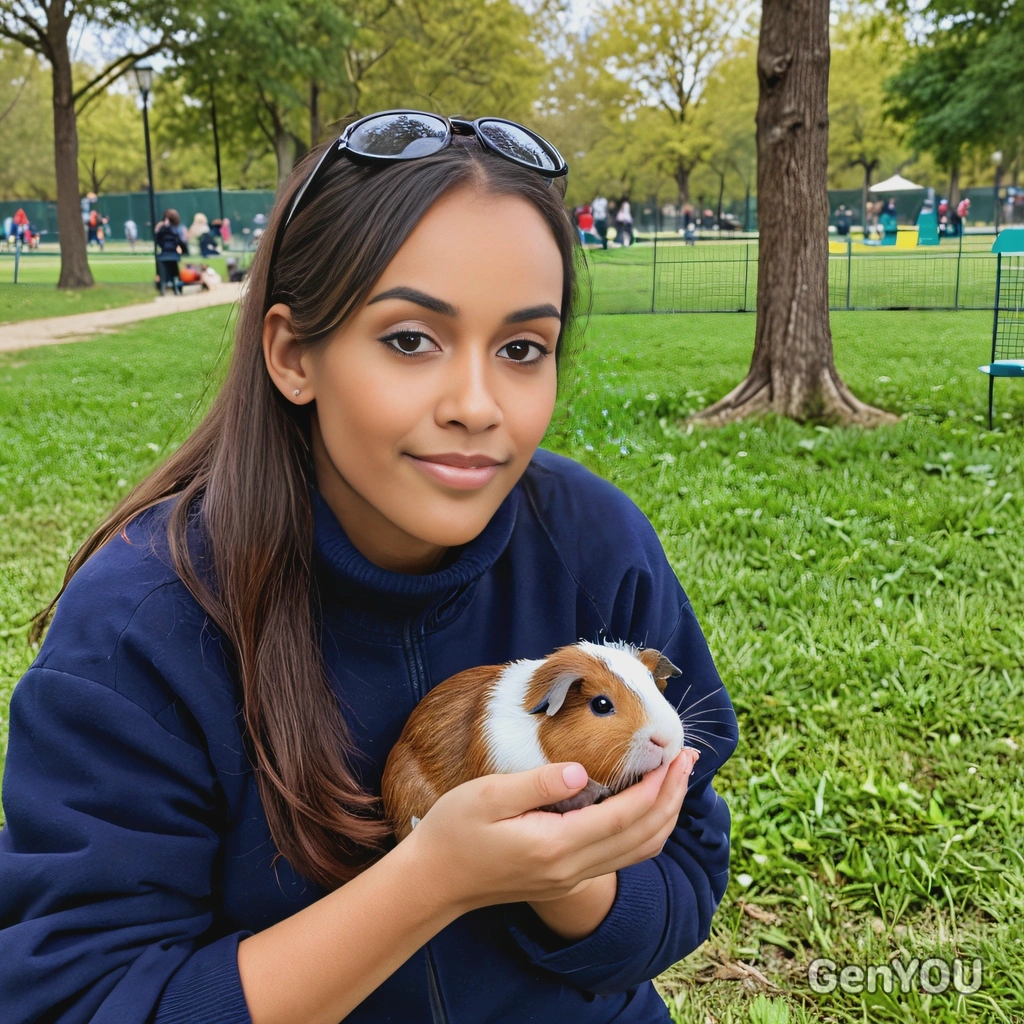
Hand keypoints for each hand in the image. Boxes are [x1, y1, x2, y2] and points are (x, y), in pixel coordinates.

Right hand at [405, 747, 701, 916]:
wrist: (434, 881)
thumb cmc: (454, 830)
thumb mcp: (489, 795)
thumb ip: (539, 782)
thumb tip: (582, 770)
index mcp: (556, 845)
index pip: (625, 817)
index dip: (658, 787)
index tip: (676, 755)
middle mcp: (572, 869)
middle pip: (643, 837)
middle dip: (673, 796)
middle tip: (689, 758)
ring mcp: (571, 878)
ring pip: (638, 852)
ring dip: (664, 815)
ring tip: (677, 778)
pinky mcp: (565, 877)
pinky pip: (621, 856)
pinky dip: (645, 830)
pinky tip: (645, 805)